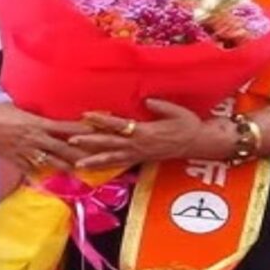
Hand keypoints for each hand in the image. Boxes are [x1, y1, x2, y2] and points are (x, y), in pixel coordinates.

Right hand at [0, 102, 91, 172]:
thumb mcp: (17, 109)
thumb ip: (32, 116)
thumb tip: (40, 118)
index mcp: (37, 123)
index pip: (65, 128)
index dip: (81, 131)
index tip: (95, 131)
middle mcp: (34, 139)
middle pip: (63, 149)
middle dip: (80, 155)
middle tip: (96, 161)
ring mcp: (25, 151)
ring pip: (50, 163)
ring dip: (65, 168)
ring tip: (79, 173)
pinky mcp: (14, 160)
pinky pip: (30, 170)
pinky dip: (39, 175)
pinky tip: (48, 180)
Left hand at [70, 99, 201, 169]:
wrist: (198, 143)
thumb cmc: (188, 125)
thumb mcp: (177, 112)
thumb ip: (160, 106)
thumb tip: (146, 100)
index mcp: (145, 131)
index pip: (118, 125)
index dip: (102, 120)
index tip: (86, 115)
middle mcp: (139, 145)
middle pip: (109, 144)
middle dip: (89, 142)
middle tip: (71, 139)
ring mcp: (139, 155)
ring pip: (112, 159)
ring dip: (93, 161)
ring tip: (76, 163)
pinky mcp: (140, 160)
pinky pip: (120, 164)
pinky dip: (105, 167)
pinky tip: (94, 169)